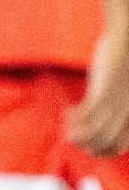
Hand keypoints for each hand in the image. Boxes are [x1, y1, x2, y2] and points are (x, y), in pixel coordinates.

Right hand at [69, 29, 128, 156]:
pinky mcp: (104, 92)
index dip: (99, 150)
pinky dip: (73, 117)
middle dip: (84, 145)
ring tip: (66, 126)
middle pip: (104, 144)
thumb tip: (102, 104)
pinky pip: (86, 114)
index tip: (84, 141)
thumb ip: (117, 101)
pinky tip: (67, 111)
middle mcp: (126, 113)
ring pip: (94, 134)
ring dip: (75, 134)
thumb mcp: (122, 88)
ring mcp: (116, 104)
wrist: (127, 39)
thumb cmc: (124, 60)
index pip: (117, 148)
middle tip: (71, 135)